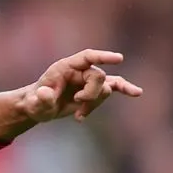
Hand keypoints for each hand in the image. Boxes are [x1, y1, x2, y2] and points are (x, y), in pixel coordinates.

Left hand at [0, 49, 142, 139]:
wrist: (40, 108)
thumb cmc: (35, 103)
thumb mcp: (35, 104)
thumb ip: (40, 99)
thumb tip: (43, 93)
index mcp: (65, 67)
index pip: (87, 57)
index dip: (103, 57)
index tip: (119, 59)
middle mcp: (80, 70)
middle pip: (98, 77)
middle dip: (92, 94)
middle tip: (77, 103)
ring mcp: (88, 80)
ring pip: (106, 88)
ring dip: (95, 104)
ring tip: (79, 116)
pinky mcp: (94, 90)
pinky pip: (114, 87)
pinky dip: (125, 90)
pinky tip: (137, 93)